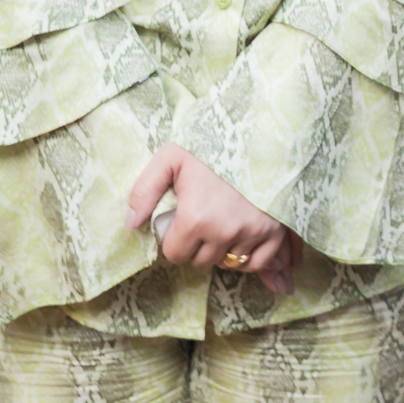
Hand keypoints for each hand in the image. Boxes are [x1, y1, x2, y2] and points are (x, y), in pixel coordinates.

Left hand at [128, 145, 297, 296]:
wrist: (260, 138)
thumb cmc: (213, 150)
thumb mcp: (172, 158)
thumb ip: (144, 190)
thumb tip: (130, 226)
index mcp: (195, 218)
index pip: (174, 255)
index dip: (176, 241)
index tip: (183, 222)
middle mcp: (223, 232)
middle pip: (201, 262)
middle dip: (199, 246)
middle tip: (205, 220)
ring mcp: (251, 233)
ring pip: (228, 263)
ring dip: (223, 250)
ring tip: (223, 224)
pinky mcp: (273, 233)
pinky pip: (256, 264)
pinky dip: (249, 257)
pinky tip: (242, 239)